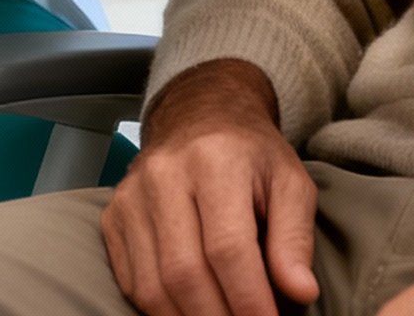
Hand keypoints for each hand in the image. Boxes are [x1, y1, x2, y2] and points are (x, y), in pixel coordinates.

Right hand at [102, 59, 318, 315]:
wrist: (201, 116)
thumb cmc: (250, 155)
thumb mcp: (289, 181)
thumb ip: (294, 236)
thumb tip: (300, 291)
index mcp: (214, 159)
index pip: (228, 247)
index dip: (249, 299)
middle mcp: (164, 174)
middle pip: (185, 272)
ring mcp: (132, 196)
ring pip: (153, 287)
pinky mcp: (113, 216)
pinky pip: (132, 284)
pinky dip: (162, 310)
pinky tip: (191, 310)